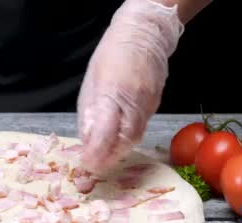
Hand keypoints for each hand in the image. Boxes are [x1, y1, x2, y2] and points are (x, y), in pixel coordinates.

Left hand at [77, 0, 183, 174]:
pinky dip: (128, 141)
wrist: (145, 36)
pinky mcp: (155, 106)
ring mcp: (147, 105)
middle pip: (122, 140)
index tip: (87, 163)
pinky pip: (141, 129)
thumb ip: (89, 113)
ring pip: (134, 138)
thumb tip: (87, 141)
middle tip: (94, 167)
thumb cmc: (111, 56)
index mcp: (112, 93)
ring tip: (103, 160)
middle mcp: (132, 102)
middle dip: (107, 158)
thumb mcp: (91, 82)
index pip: (104, 131)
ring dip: (118, 152)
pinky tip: (117, 144)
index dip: (96, 151)